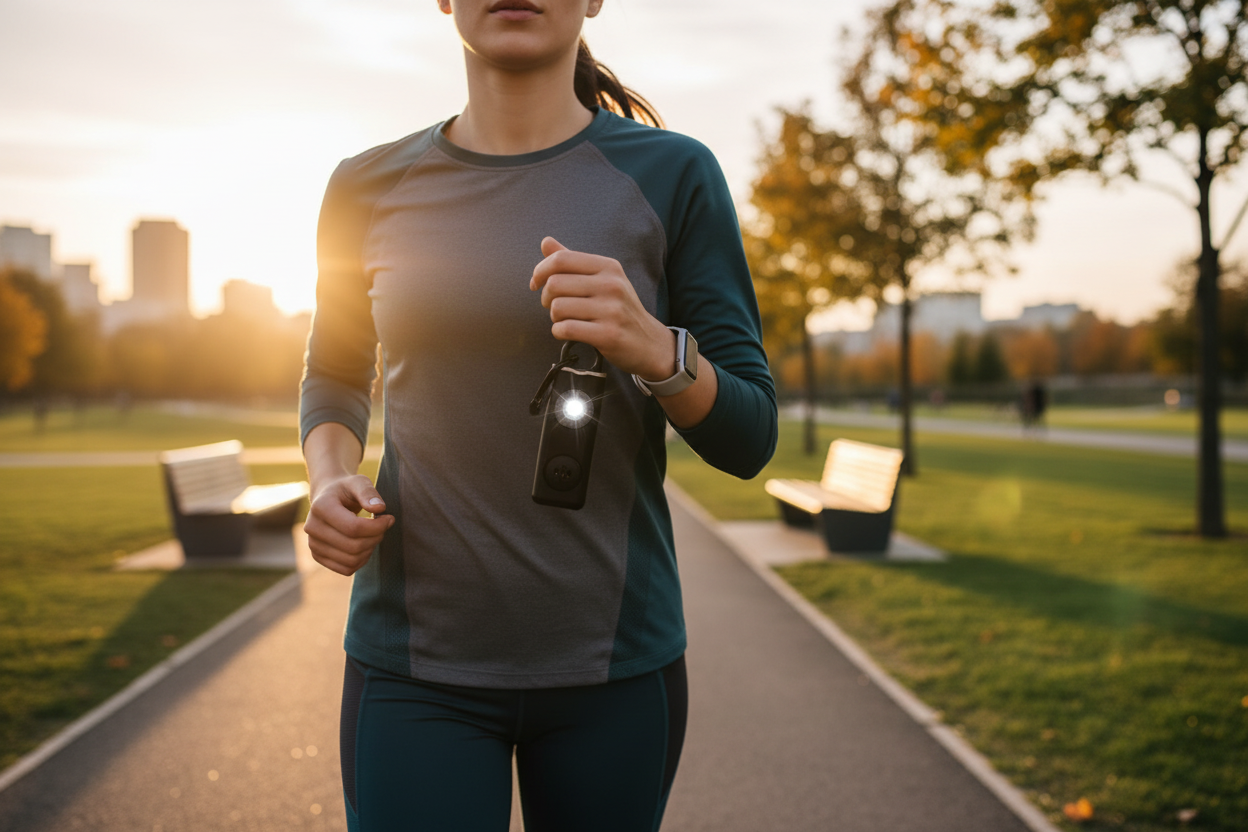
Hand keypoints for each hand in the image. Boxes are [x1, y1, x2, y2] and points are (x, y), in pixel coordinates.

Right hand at [303, 474, 393, 575]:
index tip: (389, 518)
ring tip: (374, 534)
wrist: (328, 497)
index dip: (377, 527)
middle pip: (353, 546)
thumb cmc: (346, 489)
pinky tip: (365, 545)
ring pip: (351, 561)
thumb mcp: (358, 482)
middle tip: (384, 526)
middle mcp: (312, 527)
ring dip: (370, 550)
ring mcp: (313, 544)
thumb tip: (379, 508)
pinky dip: (362, 560)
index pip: (353, 528)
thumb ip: (369, 492)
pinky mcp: (318, 556)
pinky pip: (346, 568)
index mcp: (321, 506)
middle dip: (376, 538)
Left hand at [530, 237, 674, 380]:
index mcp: (608, 267)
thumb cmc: (619, 309)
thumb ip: (573, 262)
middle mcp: (612, 285)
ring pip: (558, 308)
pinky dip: (559, 332)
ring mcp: (612, 310)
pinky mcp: (608, 334)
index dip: (540, 271)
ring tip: (567, 320)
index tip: (536, 284)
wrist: (649, 343)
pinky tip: (568, 333)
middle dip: (546, 298)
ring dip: (554, 318)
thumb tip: (545, 242)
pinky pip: (566, 329)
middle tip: (554, 307)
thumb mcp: (603, 279)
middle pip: (555, 284)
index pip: (561, 259)